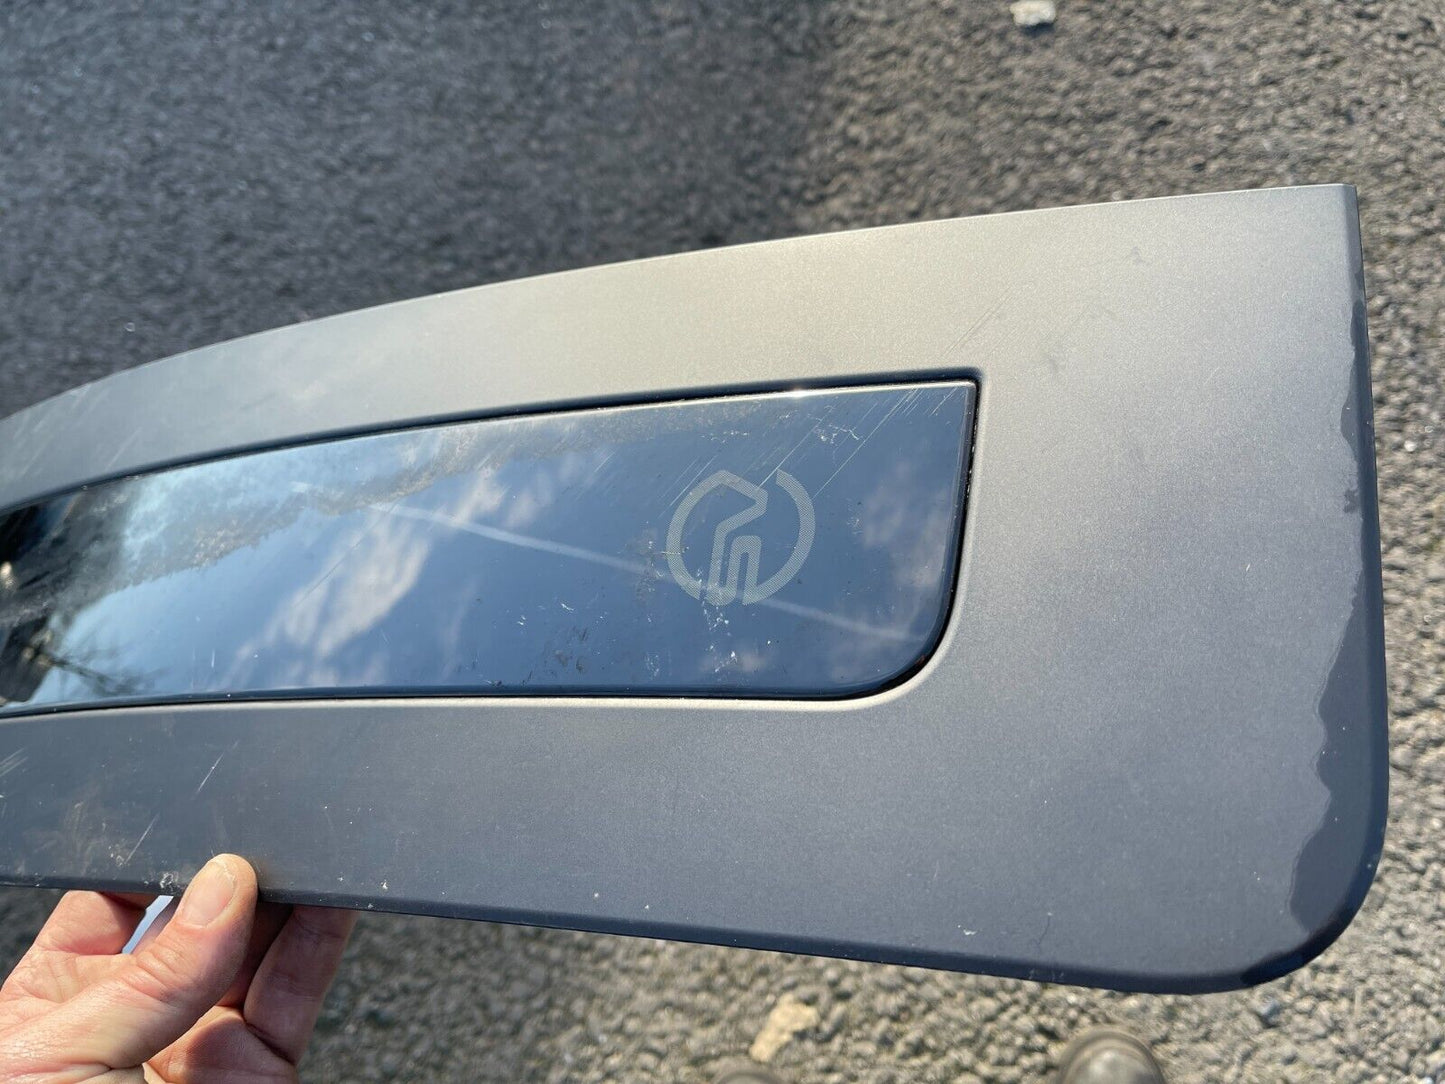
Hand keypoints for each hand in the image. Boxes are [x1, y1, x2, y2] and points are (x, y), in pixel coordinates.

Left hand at [0, 854, 355, 1081]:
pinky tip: (328, 901)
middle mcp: (130, 1026)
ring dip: (287, 895)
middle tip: (259, 833)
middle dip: (231, 871)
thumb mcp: (54, 1061)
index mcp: (48, 1011)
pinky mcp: (260, 1076)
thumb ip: (145, 976)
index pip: (112, 904)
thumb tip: (222, 888)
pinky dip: (322, 942)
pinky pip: (297, 994)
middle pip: (196, 917)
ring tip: (304, 851)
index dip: (158, 859)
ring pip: (257, 949)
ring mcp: (199, 1052)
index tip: (197, 823)